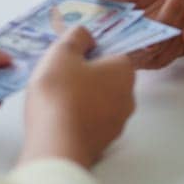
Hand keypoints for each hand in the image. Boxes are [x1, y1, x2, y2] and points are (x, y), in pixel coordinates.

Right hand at [20, 25, 136, 168]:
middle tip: (60, 74)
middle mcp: (128, 98)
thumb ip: (77, 36)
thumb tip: (87, 36)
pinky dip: (78, 118)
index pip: (113, 53)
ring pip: (99, 102)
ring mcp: (117, 125)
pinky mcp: (103, 145)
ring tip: (54, 97)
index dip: (91, 51)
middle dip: (86, 75)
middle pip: (107, 78)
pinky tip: (58, 118)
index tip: (70, 55)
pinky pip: (91, 123)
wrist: (56, 147)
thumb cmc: (61, 92)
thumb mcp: (63, 52)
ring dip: (82, 97)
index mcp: (124, 72)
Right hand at [81, 0, 183, 67]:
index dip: (129, 41)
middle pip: (144, 46)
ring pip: (164, 43)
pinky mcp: (166, 52)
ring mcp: (147, 55)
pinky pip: (178, 42)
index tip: (145, 20)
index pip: (113, 48)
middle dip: (164, 17)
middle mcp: (124, 51)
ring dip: (178, 15)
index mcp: (105, 35)